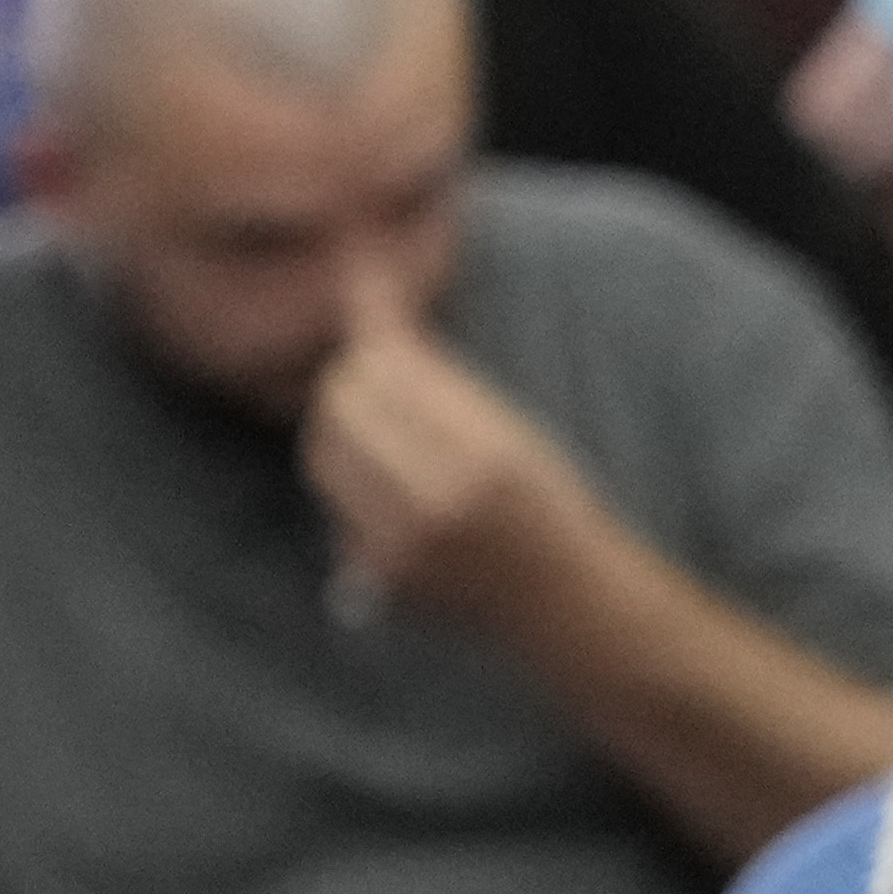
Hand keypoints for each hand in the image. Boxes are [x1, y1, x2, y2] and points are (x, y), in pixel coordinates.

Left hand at [305, 285, 596, 632]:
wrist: (566, 606)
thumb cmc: (555, 508)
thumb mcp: (518, 433)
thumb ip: (444, 387)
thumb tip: (376, 318)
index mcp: (484, 459)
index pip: (389, 372)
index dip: (372, 325)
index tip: (364, 286)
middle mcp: (432, 506)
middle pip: (343, 408)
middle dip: (353, 374)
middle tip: (378, 360)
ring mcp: (397, 549)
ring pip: (326, 455)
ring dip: (343, 424)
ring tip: (381, 416)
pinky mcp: (375, 577)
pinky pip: (335, 505)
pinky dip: (350, 480)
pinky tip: (391, 481)